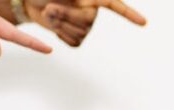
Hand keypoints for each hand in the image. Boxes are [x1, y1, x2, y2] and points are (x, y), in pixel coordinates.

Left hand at [24, 0, 146, 47]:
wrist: (30, 2)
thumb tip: (84, 3)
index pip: (114, 5)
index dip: (129, 14)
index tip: (143, 22)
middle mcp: (92, 12)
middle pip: (88, 22)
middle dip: (66, 16)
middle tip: (50, 8)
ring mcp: (85, 26)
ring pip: (79, 34)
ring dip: (60, 25)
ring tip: (50, 13)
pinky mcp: (75, 37)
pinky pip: (74, 43)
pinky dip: (61, 35)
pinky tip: (56, 27)